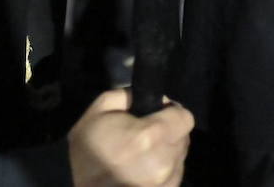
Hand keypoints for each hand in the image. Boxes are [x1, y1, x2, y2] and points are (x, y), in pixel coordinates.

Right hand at [68, 89, 192, 186]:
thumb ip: (126, 95)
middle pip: (183, 137)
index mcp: (150, 135)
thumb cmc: (88, 150)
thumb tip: (147, 96)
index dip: (171, 112)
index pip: (185, 117)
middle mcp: (165, 160)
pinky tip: (143, 171)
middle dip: (168, 132)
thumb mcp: (97, 111)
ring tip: (143, 155)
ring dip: (167, 152)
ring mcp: (167, 182)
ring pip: (180, 157)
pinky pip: (174, 176)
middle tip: (146, 134)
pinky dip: (163, 171)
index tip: (158, 114)